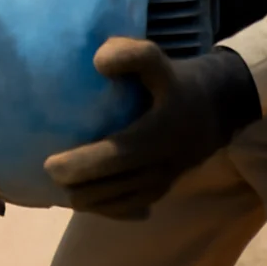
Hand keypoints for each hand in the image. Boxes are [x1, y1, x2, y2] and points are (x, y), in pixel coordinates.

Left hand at [43, 39, 259, 219]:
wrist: (218, 109)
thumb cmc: (177, 82)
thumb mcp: (159, 59)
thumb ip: (131, 54)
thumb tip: (98, 63)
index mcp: (156, 137)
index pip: (112, 160)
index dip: (78, 166)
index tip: (48, 164)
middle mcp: (158, 168)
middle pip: (103, 191)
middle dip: (71, 186)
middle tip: (48, 170)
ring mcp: (159, 186)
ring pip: (110, 206)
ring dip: (83, 197)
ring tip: (63, 178)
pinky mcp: (159, 194)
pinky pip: (122, 211)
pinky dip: (100, 206)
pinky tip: (84, 190)